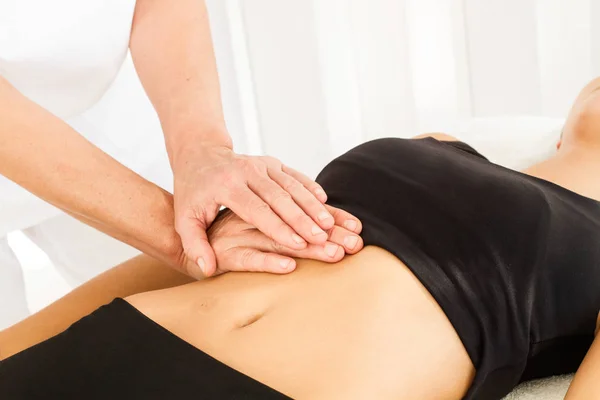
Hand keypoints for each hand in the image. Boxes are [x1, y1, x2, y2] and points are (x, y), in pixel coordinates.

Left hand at [172, 144, 346, 278]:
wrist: (200, 155)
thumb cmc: (193, 192)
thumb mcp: (185, 219)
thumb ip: (194, 245)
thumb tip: (206, 269)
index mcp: (227, 186)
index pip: (257, 210)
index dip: (278, 228)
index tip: (297, 244)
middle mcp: (247, 171)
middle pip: (280, 198)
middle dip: (302, 219)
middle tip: (321, 237)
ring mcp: (261, 164)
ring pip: (292, 186)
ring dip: (312, 205)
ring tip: (329, 224)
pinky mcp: (272, 162)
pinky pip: (295, 175)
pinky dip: (310, 188)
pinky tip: (325, 202)